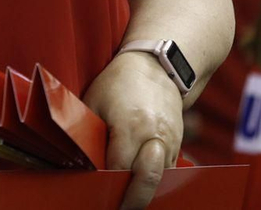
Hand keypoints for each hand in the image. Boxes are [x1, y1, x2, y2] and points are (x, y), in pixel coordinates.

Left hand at [84, 51, 184, 209]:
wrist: (157, 65)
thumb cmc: (118, 82)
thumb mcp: (94, 101)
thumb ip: (88, 132)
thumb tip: (81, 161)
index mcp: (130, 125)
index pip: (119, 167)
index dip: (108, 184)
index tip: (96, 195)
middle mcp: (154, 135)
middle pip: (147, 179)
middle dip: (132, 200)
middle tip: (118, 208)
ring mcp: (171, 140)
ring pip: (160, 178)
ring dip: (145, 191)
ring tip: (127, 199)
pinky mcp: (179, 142)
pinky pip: (168, 170)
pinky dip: (155, 179)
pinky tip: (140, 184)